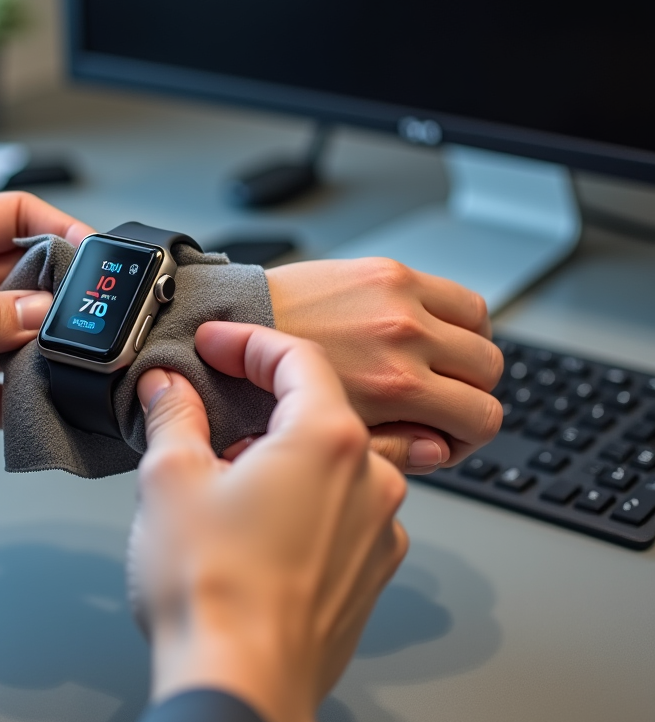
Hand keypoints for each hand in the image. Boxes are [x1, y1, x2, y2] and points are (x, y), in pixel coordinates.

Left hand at [0, 192, 92, 524]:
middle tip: (96, 318)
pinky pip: (8, 396)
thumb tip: (40, 312)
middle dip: (63, 298)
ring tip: (77, 362)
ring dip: (51, 352)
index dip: (55, 229)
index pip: (8, 218)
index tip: (95, 255)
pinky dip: (31, 401)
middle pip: (28, 281)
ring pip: (25, 341)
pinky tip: (44, 403)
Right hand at [130, 322, 407, 721]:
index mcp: (327, 440)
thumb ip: (174, 417)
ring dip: (284, 458)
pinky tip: (259, 526)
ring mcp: (378, 530)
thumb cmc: (211, 591)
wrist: (241, 685)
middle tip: (211, 415)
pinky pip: (342, 512)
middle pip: (319, 410)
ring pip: (332, 464)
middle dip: (262, 405)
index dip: (250, 341)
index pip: (297, 357)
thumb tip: (167, 389)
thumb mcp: (170, 480)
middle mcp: (370, 480)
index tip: (218, 343)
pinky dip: (305, 502)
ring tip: (226, 482)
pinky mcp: (371, 572)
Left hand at [265, 257, 503, 473]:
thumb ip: (394, 448)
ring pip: (483, 330)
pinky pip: (457, 295)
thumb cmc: (270, 381)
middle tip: (440, 406)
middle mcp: (406, 337)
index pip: (482, 417)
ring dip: (469, 354)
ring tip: (436, 369)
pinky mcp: (389, 272)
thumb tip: (439, 450)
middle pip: (490, 372)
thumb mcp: (331, 435)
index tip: (444, 436)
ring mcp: (401, 299)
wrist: (231, 324)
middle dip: (471, 396)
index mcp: (394, 385)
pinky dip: (457, 318)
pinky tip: (430, 336)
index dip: (468, 437)